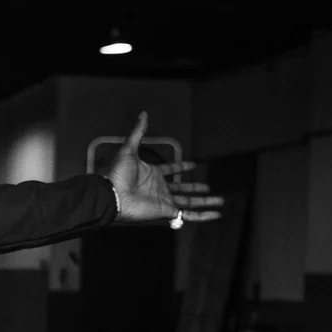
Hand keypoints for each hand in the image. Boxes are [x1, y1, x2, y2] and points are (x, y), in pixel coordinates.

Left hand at [106, 111, 223, 226]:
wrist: (111, 194)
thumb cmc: (116, 174)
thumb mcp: (129, 148)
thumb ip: (139, 132)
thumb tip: (143, 114)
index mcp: (152, 174)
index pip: (171, 170)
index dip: (181, 167)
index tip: (193, 165)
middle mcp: (159, 188)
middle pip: (183, 189)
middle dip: (196, 188)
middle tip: (208, 187)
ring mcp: (163, 200)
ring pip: (190, 202)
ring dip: (205, 202)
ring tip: (220, 200)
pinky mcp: (166, 211)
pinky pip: (187, 215)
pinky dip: (203, 216)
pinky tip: (216, 214)